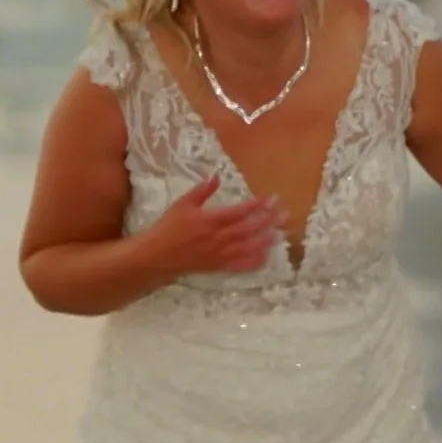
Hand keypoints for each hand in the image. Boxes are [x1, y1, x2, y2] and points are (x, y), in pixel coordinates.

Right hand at [144, 175, 280, 274]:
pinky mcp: (219, 266)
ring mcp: (221, 254)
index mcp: (211, 220)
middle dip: (268, 220)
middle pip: (250, 229)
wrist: (157, 256)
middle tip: (284, 213)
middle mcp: (219, 238)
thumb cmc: (168, 228)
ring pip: (249, 247)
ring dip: (266, 239)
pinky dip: (255, 261)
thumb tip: (216, 176)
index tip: (270, 198)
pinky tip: (266, 256)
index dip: (257, 205)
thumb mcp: (183, 204)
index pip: (240, 212)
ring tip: (280, 232)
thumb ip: (201, 191)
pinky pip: (241, 265)